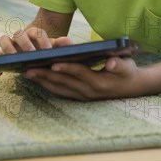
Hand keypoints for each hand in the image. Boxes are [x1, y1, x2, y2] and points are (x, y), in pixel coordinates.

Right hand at [0, 29, 72, 75]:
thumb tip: (68, 43)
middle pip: (19, 34)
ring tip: (13, 59)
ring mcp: (10, 44)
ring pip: (4, 40)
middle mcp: (20, 36)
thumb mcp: (54, 47)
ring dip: (8, 48)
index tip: (47, 50)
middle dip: (25, 44)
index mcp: (34, 33)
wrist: (34, 50)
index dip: (42, 40)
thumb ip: (62, 44)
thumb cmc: (45, 49)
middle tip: (31, 54)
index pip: (37, 32)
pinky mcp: (1, 54)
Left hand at [24, 55, 140, 100]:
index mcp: (99, 82)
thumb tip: (111, 63)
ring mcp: (83, 96)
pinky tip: (38, 80)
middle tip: (28, 69)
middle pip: (64, 82)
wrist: (132, 87)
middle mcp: (89, 91)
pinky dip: (49, 86)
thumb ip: (119, 64)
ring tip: (28, 73)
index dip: (66, 68)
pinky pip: (61, 93)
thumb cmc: (127, 71)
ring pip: (59, 89)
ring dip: (43, 82)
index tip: (52, 63)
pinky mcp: (80, 97)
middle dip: (46, 75)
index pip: (79, 73)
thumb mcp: (127, 65)